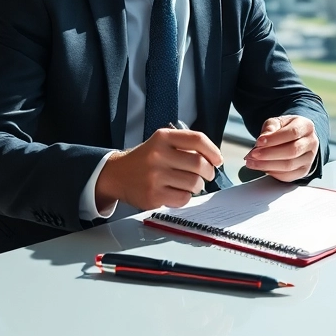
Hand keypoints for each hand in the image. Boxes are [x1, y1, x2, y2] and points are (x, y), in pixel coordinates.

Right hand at [96, 129, 222, 210]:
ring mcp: (154, 176)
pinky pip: (183, 198)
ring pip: (193, 183)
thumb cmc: (145, 159)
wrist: (116, 175)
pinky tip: (178, 192)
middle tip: (207, 175)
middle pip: (199, 164)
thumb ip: (184, 146)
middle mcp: (158, 155)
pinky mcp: (153, 195)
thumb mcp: (161, 143)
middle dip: (209, 172)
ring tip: (193, 185)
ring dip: (198, 186)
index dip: (213, 151)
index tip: (218, 160)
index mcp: (163, 138)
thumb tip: (213, 159)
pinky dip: (186, 197)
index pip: (197, 139)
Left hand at [244, 115, 318, 181]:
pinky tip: (262, 168)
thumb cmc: (285, 130)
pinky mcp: (303, 171)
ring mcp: (309, 159)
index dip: (274, 139)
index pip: (292, 133)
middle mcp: (311, 143)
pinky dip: (273, 173)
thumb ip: (270, 128)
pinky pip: (288, 176)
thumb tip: (262, 140)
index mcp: (306, 126)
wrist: (296, 138)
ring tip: (252, 162)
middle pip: (292, 151)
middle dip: (269, 154)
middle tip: (253, 154)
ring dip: (267, 165)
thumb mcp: (277, 122)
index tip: (259, 142)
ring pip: (289, 166)